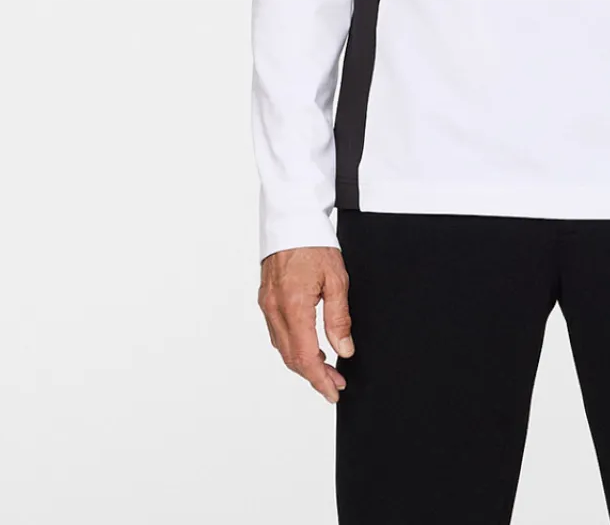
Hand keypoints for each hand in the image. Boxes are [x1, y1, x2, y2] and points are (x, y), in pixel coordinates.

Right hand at [258, 246, 354, 403]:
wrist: (292, 216)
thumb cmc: (315, 242)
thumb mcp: (336, 279)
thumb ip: (339, 319)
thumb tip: (343, 351)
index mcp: (293, 305)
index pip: (305, 356)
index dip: (320, 379)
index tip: (334, 392)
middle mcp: (274, 309)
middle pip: (291, 357)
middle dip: (314, 375)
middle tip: (336, 384)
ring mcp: (267, 304)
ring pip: (282, 348)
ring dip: (303, 363)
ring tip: (326, 369)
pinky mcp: (266, 299)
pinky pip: (277, 333)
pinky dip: (293, 346)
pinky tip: (308, 346)